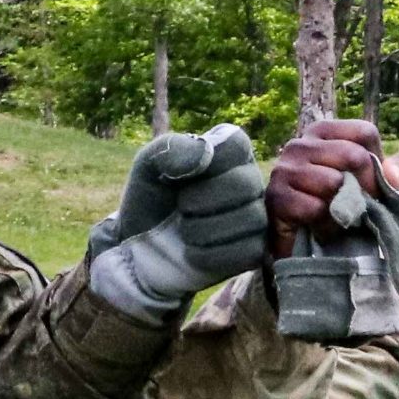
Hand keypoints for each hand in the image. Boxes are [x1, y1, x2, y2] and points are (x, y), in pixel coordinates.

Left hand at [86, 123, 269, 320]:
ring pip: (252, 219)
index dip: (204, 165)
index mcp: (229, 151)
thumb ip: (170, 149)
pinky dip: (211, 254)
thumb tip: (205, 151)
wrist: (142, 248)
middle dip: (201, 201)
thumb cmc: (151, 200)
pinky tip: (193, 251)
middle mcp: (249, 179)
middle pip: (245, 184)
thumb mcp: (148, 166)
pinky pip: (249, 250)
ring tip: (184, 231)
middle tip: (181, 208)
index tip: (179, 178)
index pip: (235, 145)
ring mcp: (256, 215)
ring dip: (204, 229)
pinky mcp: (254, 249)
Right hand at [267, 120, 398, 259]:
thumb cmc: (339, 206)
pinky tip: (318, 226)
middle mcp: (300, 144)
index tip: (372, 187)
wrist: (300, 245)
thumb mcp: (375, 186)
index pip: (365, 132)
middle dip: (365, 188)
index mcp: (323, 132)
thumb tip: (395, 176)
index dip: (378, 164)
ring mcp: (285, 169)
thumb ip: (397, 173)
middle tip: (358, 207)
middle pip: (353, 155)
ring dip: (342, 207)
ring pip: (335, 182)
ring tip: (334, 215)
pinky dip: (325, 223)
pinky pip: (316, 207)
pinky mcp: (276, 198)